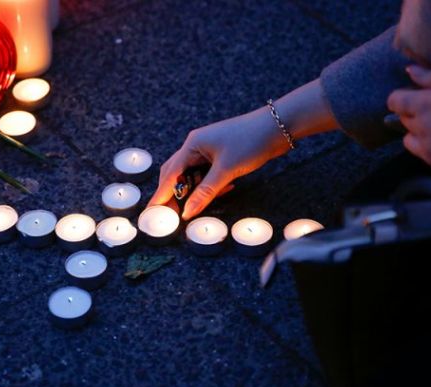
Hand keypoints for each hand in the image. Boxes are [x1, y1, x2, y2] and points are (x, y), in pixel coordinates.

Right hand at [148, 108, 289, 219]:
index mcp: (192, 145)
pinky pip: (208, 175)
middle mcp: (196, 147)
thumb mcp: (226, 170)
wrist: (278, 127)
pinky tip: (222, 191)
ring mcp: (209, 151)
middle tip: (170, 215)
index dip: (161, 195)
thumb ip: (205, 192)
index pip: (170, 174)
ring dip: (195, 192)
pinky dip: (211, 186)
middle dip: (174, 195)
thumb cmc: (251, 141)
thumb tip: (187, 212)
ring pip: (194, 176)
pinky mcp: (221, 156)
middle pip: (177, 175)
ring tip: (197, 207)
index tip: (152, 212)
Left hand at [387, 65, 430, 181]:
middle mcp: (420, 127)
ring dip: (418, 132)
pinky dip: (427, 147)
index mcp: (426, 104)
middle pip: (402, 118)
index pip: (394, 100)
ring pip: (408, 138)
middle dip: (413, 112)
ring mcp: (425, 147)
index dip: (403, 96)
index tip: (417, 96)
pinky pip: (420, 153)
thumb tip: (409, 70)